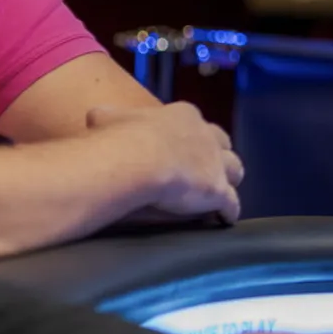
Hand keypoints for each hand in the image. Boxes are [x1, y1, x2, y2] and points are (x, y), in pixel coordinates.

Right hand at [87, 103, 243, 222]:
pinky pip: (231, 203)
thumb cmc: (121, 138)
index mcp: (183, 116)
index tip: (187, 145)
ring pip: (235, 169)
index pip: (196, 123)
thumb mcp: (109, 119)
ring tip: (225, 189)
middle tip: (211, 166)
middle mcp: (206, 136)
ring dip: (230, 178)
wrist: (136, 159)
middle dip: (219, 154)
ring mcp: (216, 163)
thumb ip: (110, 117)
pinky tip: (226, 218)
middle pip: (223, 144)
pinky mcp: (218, 190)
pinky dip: (229, 210)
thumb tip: (96, 116)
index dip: (193, 135)